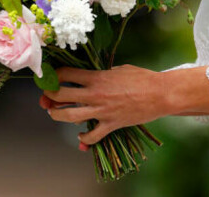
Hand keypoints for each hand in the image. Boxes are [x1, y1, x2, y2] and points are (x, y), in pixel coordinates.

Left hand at [40, 65, 166, 147]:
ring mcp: (102, 110)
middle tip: (48, 96)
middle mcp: (95, 94)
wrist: (160, 94)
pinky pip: (91, 137)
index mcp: (97, 76)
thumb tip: (92, 77)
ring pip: (68, 116)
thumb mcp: (120, 69)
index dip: (54, 75)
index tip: (52, 77)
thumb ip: (103, 73)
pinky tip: (81, 136)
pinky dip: (83, 140)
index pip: (66, 74)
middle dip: (49, 95)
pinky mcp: (110, 125)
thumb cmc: (142, 78)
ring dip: (56, 115)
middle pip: (60, 95)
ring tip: (54, 113)